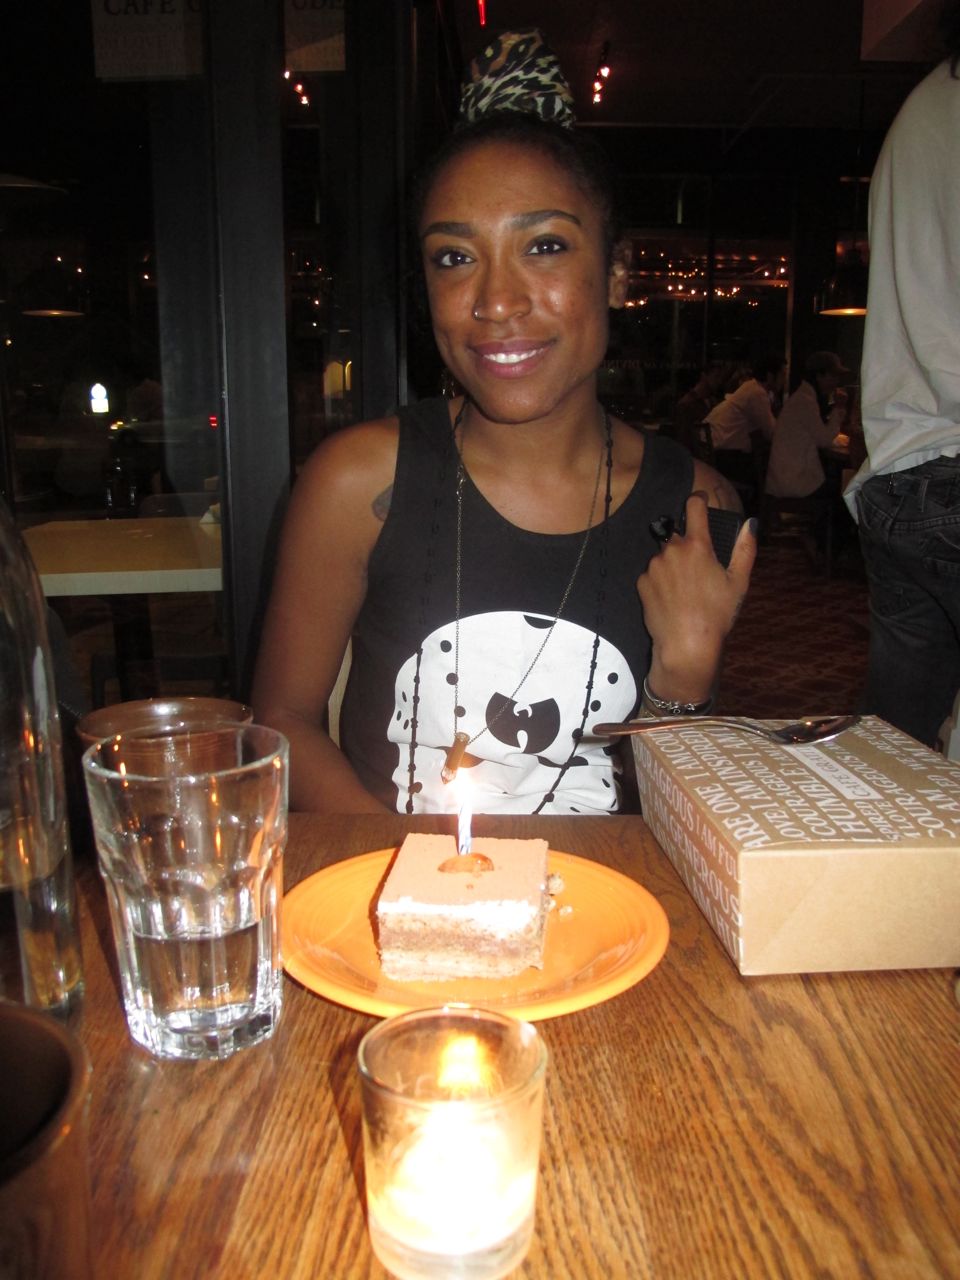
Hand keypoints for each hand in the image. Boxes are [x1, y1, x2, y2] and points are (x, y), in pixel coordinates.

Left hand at [637, 491, 755, 702]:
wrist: (686, 644)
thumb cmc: (717, 614)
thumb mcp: (739, 582)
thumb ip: (745, 549)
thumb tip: (751, 523)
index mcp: (697, 546)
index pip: (694, 506)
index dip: (698, 499)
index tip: (700, 500)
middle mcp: (672, 550)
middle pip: (678, 536)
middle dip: (687, 546)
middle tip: (699, 570)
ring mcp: (654, 566)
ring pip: (664, 555)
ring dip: (673, 564)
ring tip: (686, 589)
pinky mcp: (642, 582)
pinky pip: (652, 573)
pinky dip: (661, 580)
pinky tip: (672, 598)